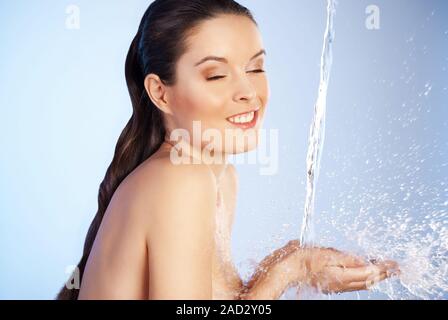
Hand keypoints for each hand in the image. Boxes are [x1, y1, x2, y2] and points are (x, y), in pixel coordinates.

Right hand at [285, 240, 400, 293]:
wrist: (288, 270)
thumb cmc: (304, 261)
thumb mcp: (327, 254)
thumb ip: (348, 258)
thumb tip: (364, 261)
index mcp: (342, 276)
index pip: (369, 272)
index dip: (384, 268)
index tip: (395, 264)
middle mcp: (341, 284)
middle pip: (368, 281)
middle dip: (382, 274)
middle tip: (395, 268)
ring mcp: (336, 286)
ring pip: (361, 283)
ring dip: (374, 276)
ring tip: (384, 270)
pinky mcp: (331, 284)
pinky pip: (352, 283)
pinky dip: (362, 277)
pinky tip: (363, 272)